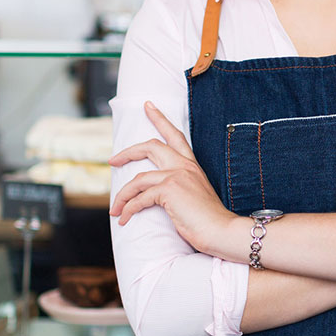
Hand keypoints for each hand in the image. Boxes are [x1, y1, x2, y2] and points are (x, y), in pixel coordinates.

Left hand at [109, 101, 238, 253]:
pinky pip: (139, 198)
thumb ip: (179, 187)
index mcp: (192, 165)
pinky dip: (128, 209)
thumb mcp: (194, 195)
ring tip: (115, 209)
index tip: (148, 106)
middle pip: (150, 146)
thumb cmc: (209, 219)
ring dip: (122, 196)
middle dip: (127, 152)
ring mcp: (177, 175)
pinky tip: (125, 219)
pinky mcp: (169, 190)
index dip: (159, 119)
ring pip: (137, 179)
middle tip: (113, 160)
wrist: (222, 230)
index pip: (175, 135)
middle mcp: (184, 166)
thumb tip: (156, 193)